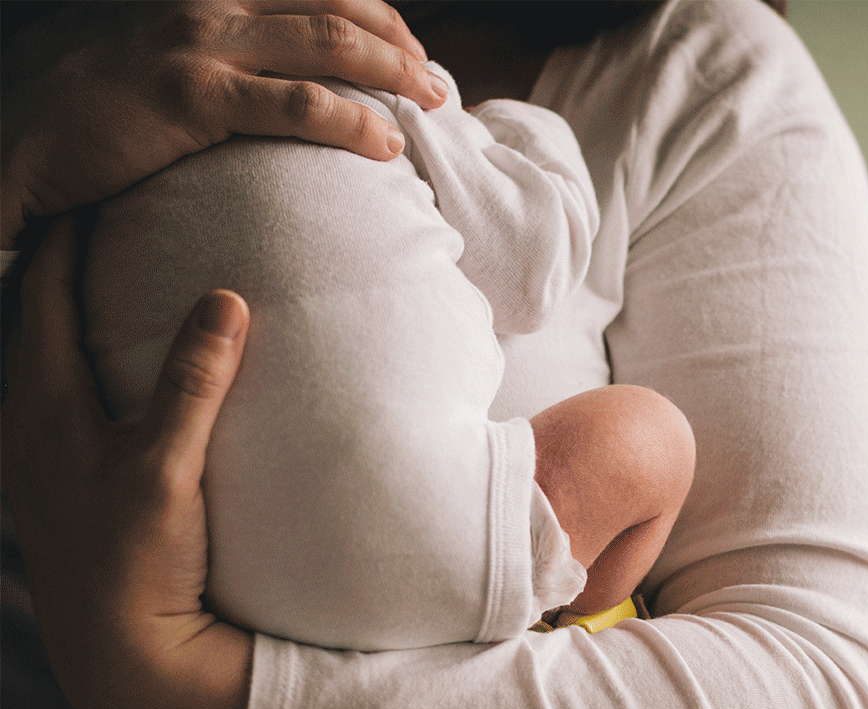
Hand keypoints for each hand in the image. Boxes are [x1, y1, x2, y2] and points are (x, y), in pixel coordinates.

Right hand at [2, 0, 446, 245]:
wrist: (16, 132)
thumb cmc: (90, 105)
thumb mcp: (154, 55)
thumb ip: (216, 52)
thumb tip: (271, 76)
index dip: (375, 14)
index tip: (410, 48)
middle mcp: (207, 1)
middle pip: (337, 8)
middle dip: (399, 41)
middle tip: (435, 80)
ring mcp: (199, 43)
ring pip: (331, 46)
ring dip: (396, 73)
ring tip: (432, 103)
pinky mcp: (191, 95)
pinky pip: (297, 105)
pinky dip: (353, 123)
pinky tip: (386, 145)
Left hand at [2, 221, 253, 708]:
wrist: (119, 647)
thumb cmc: (134, 559)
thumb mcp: (166, 467)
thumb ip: (192, 382)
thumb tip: (224, 298)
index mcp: (43, 405)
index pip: (44, 292)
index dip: (67, 235)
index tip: (94, 184)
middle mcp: (27, 420)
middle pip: (32, 313)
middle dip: (60, 258)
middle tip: (102, 212)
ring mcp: (38, 452)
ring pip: (39, 353)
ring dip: (67, 306)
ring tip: (107, 272)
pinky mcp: (59, 478)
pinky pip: (57, 390)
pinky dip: (79, 353)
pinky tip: (111, 361)